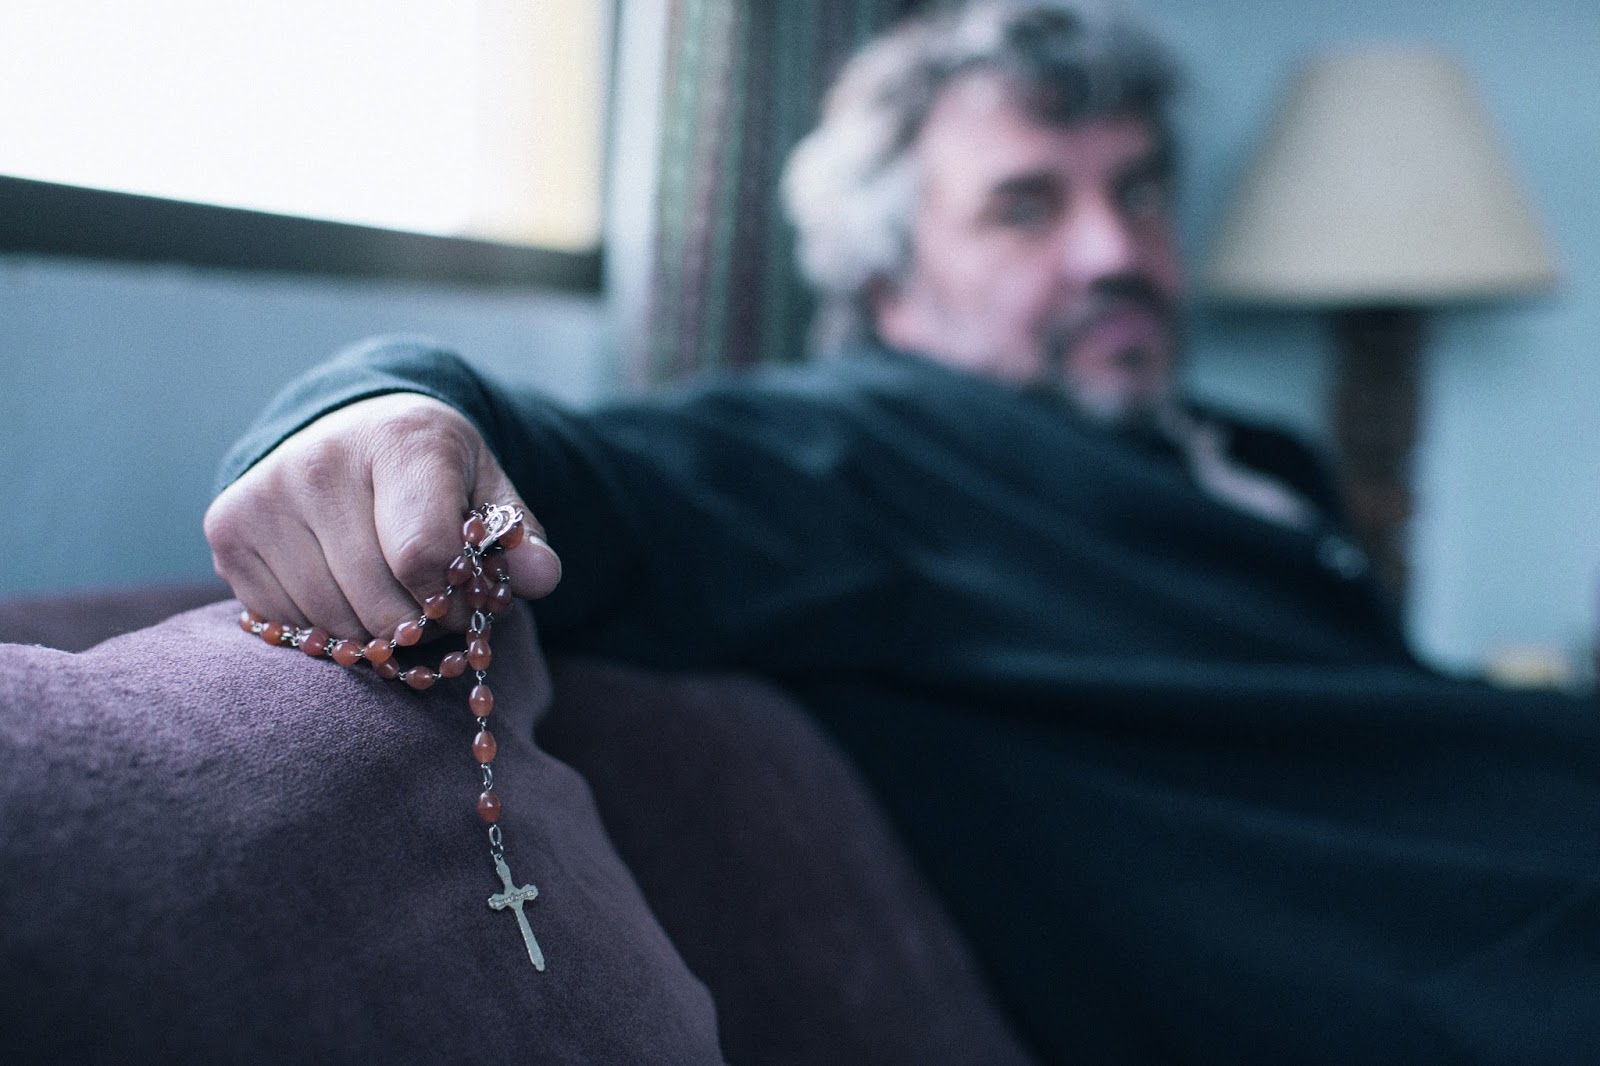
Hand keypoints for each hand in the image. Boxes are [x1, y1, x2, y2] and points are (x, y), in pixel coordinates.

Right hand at [204, 393, 561, 640]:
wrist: (348, 426)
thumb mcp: (486, 488)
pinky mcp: (228, 529)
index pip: (424, 556)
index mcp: (401, 440)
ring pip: (334, 622)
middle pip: (379, 602)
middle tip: (434, 606)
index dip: (453, 599)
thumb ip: (518, 536)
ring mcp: (265, 495)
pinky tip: (344, 589)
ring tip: (393, 597)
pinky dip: (328, 626)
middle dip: (421, 623)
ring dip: (375, 632)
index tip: (465, 596)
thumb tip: (542, 578)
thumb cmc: (428, 469)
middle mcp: (320, 461)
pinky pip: (289, 622)